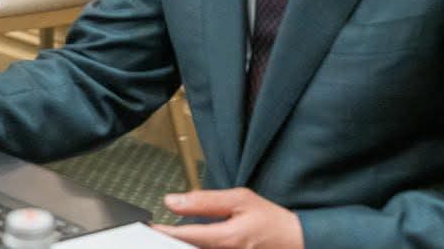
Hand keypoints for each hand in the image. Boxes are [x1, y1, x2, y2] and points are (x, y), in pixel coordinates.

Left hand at [154, 188, 302, 248]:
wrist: (296, 241)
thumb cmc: (270, 221)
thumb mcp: (239, 199)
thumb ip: (204, 201)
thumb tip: (172, 201)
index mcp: (228, 238)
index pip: (184, 237)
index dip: (163, 232)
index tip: (148, 227)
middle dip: (172, 240)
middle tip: (158, 231)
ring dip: (184, 243)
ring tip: (175, 234)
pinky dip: (197, 245)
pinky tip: (193, 239)